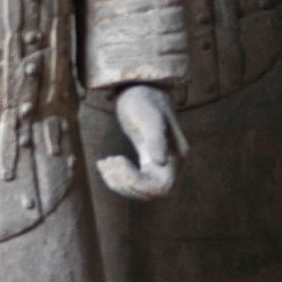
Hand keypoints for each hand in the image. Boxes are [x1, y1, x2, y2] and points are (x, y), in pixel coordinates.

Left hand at [96, 83, 182, 200]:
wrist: (140, 88)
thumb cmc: (144, 99)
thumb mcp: (148, 117)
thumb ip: (156, 138)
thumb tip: (161, 162)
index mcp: (177, 156)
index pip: (160, 187)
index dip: (137, 183)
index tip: (118, 162)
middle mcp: (172, 164)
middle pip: (150, 193)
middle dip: (125, 183)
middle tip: (108, 162)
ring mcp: (160, 164)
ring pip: (139, 191)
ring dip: (117, 182)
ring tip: (104, 162)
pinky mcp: (147, 162)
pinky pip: (133, 182)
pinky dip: (116, 177)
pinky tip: (105, 163)